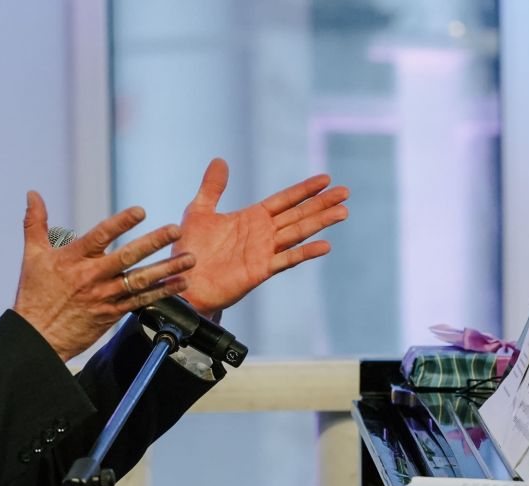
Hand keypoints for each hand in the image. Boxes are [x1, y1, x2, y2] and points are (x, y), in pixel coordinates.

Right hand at [13, 191, 195, 360]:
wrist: (38, 338)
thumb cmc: (35, 295)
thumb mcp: (32, 256)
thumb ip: (35, 223)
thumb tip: (32, 193)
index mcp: (73, 260)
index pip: (100, 236)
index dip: (121, 223)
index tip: (140, 211)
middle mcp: (92, 277)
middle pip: (127, 257)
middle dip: (153, 242)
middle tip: (175, 230)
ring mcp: (104, 297)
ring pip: (140, 281)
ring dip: (167, 269)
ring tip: (189, 259)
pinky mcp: (112, 314)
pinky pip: (142, 302)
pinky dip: (162, 292)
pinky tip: (180, 284)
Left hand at [174, 158, 348, 315]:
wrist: (183, 282)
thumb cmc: (189, 250)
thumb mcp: (199, 212)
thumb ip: (212, 188)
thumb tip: (219, 160)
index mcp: (251, 217)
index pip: (284, 200)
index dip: (304, 190)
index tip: (326, 179)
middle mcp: (262, 233)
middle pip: (298, 214)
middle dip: (321, 203)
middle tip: (345, 192)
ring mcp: (264, 252)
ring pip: (298, 233)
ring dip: (320, 222)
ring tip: (343, 212)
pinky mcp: (261, 270)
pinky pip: (287, 259)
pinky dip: (305, 252)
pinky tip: (325, 245)